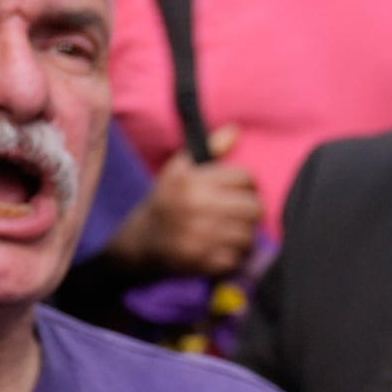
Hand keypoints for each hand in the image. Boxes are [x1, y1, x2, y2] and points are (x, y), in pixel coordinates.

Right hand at [108, 132, 260, 278]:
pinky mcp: (203, 261)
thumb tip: (235, 130)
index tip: (234, 192)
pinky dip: (233, 255)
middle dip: (247, 211)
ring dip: (242, 234)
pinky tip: (219, 248)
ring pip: (248, 234)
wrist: (138, 244)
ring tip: (226, 232)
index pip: (245, 178)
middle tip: (235, 214)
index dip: (244, 185)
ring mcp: (200, 236)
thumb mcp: (177, 171)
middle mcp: (196, 207)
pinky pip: (238, 257)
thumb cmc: (164, 203)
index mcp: (191, 181)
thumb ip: (208, 148)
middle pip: (253, 207)